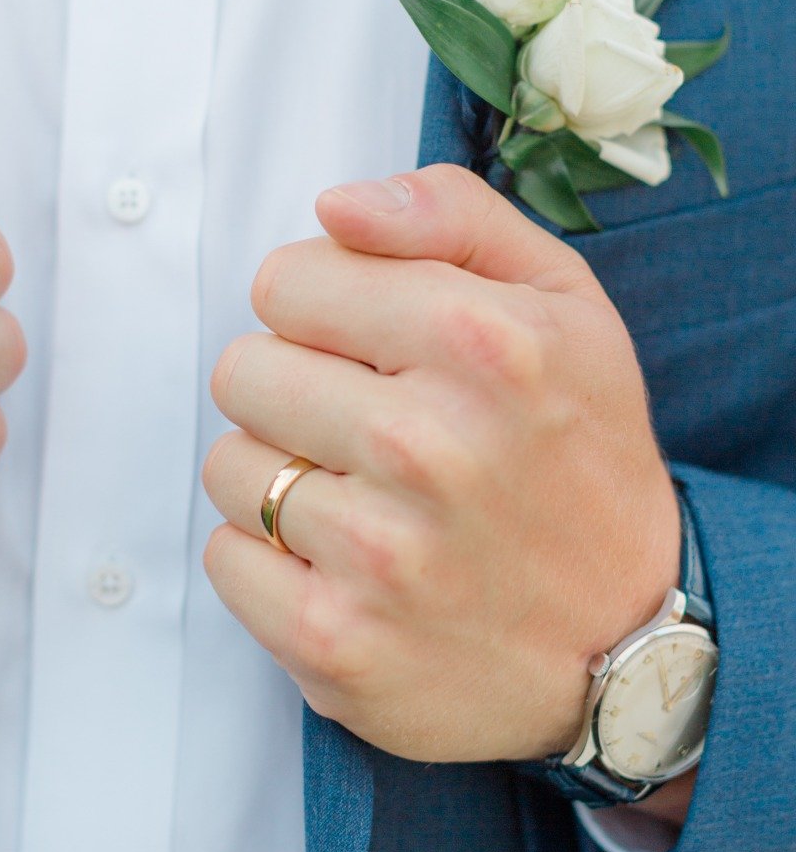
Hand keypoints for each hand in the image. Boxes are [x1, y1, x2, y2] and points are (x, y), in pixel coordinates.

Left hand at [202, 164, 680, 763]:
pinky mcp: (337, 642)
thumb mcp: (564, 304)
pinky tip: (346, 566)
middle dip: (295, 390)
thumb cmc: (579, 456)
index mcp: (483, 342)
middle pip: (241, 369)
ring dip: (282, 477)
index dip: (322, 309)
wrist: (625, 646)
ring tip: (365, 500)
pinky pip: (225, 559)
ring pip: (228, 465)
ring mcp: (381, 554)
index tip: (373, 349)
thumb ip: (450, 217)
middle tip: (369, 431)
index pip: (285, 279)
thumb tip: (334, 206)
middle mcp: (430, 446)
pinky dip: (270, 562)